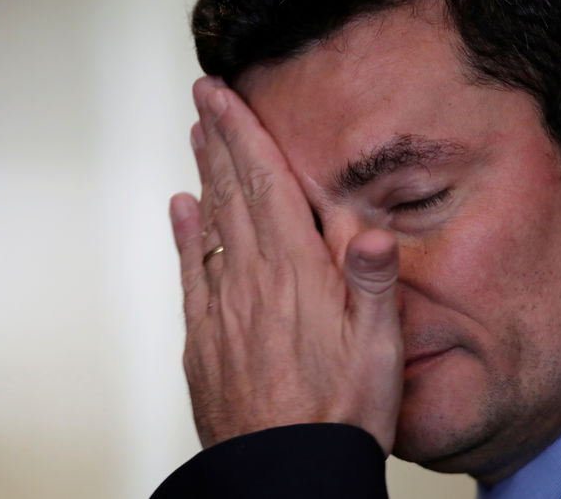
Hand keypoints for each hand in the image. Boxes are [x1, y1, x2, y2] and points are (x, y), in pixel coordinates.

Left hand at [168, 76, 403, 454]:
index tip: (224, 98)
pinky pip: (191, 273)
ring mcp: (223, 309)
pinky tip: (182, 212)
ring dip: (204, 176)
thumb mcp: (379, 351)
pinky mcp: (206, 338)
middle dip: (218, 140)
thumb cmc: (340, 414)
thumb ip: (371, 286)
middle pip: (232, 195)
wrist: (286, 471)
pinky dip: (185, 236)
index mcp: (296, 277)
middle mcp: (253, 283)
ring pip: (209, 226)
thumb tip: (367, 231)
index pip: (265, 188)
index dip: (243, 137)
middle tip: (204, 100)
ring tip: (196, 139)